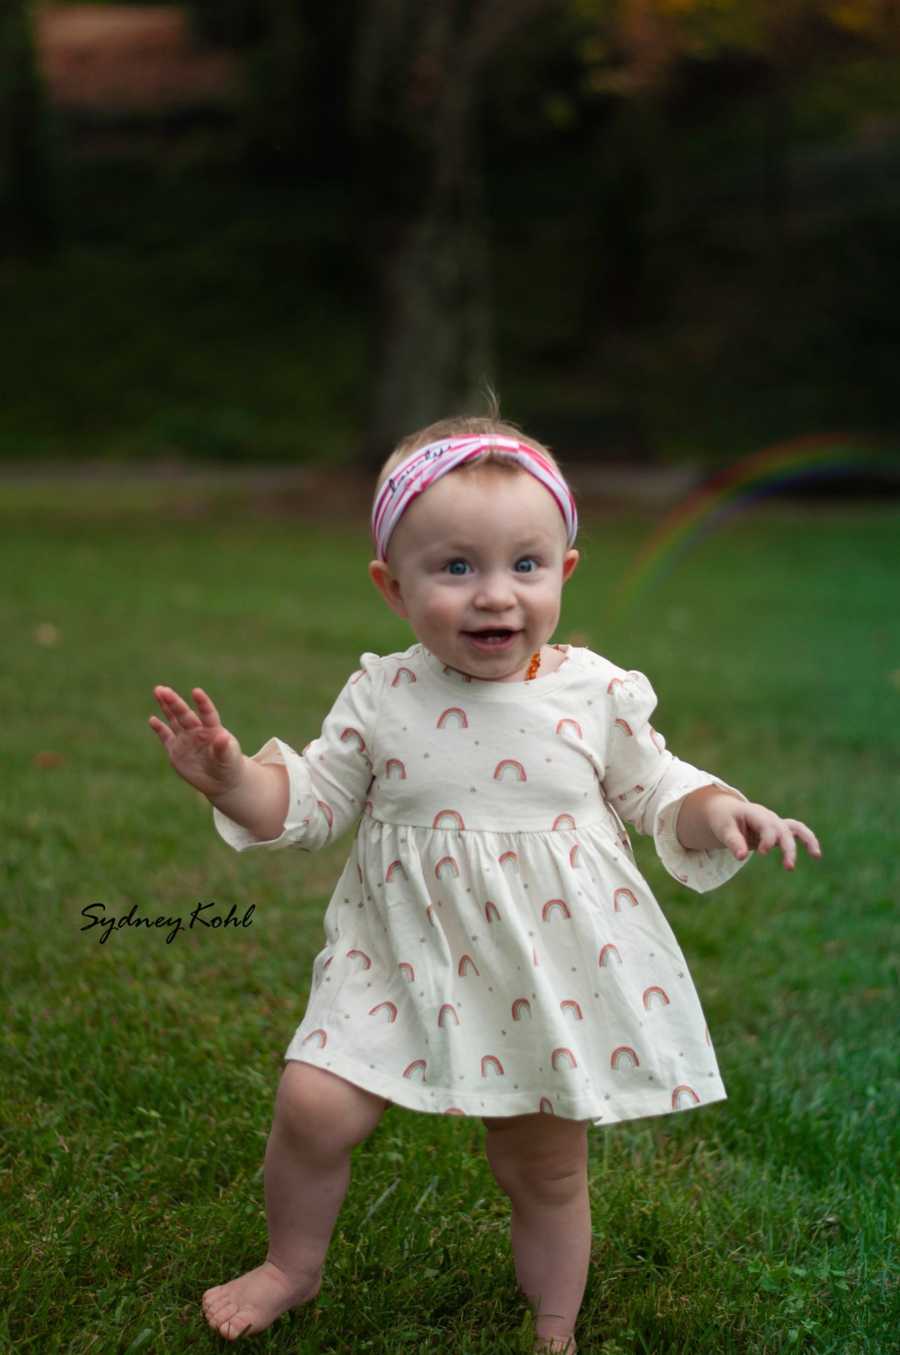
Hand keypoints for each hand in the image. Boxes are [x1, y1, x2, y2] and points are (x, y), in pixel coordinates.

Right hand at [149, 685, 243, 798]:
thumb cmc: (229, 765)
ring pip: (174, 720)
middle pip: (184, 714)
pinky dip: (159, 728)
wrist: (220, 780)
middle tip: (163, 690)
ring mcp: (185, 739)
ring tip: (158, 691)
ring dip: (166, 707)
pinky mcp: (176, 750)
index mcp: (212, 730)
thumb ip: (223, 748)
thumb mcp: (228, 758)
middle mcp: (197, 731)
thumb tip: (223, 736)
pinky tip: (152, 719)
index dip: (202, 703)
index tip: (196, 692)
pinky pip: (166, 737)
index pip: (207, 714)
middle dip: (174, 702)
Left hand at [706, 796, 821, 869]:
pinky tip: (815, 855)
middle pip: (783, 830)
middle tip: (789, 867)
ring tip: (817, 855)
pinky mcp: (778, 831)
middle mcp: (768, 817)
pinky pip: (796, 833)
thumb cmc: (723, 819)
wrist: (726, 811)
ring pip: (796, 828)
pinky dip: (807, 841)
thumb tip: (741, 857)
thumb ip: (733, 841)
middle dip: (788, 848)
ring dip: (807, 840)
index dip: (768, 839)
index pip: (767, 825)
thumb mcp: (723, 828)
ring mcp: (775, 823)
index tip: (763, 853)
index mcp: (755, 813)